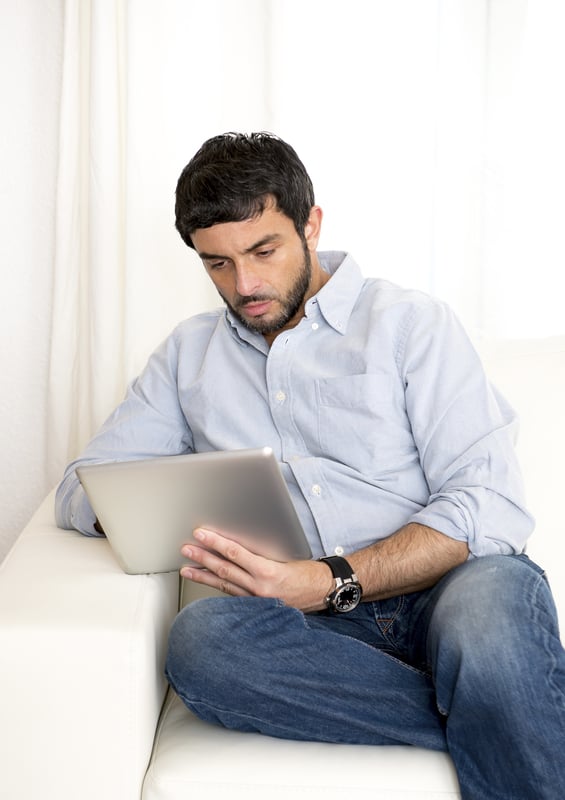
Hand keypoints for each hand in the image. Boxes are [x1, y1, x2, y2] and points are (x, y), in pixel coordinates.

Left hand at [179, 527, 331, 612]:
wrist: (323, 592)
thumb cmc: (307, 572)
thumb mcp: (285, 555)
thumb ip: (260, 552)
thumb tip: (235, 542)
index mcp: (267, 572)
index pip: (234, 553)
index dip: (215, 542)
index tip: (201, 534)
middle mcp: (259, 588)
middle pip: (224, 569)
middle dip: (202, 557)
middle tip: (186, 548)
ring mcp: (256, 600)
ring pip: (224, 585)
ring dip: (204, 575)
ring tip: (187, 568)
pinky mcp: (256, 606)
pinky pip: (232, 596)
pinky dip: (217, 588)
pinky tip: (207, 583)